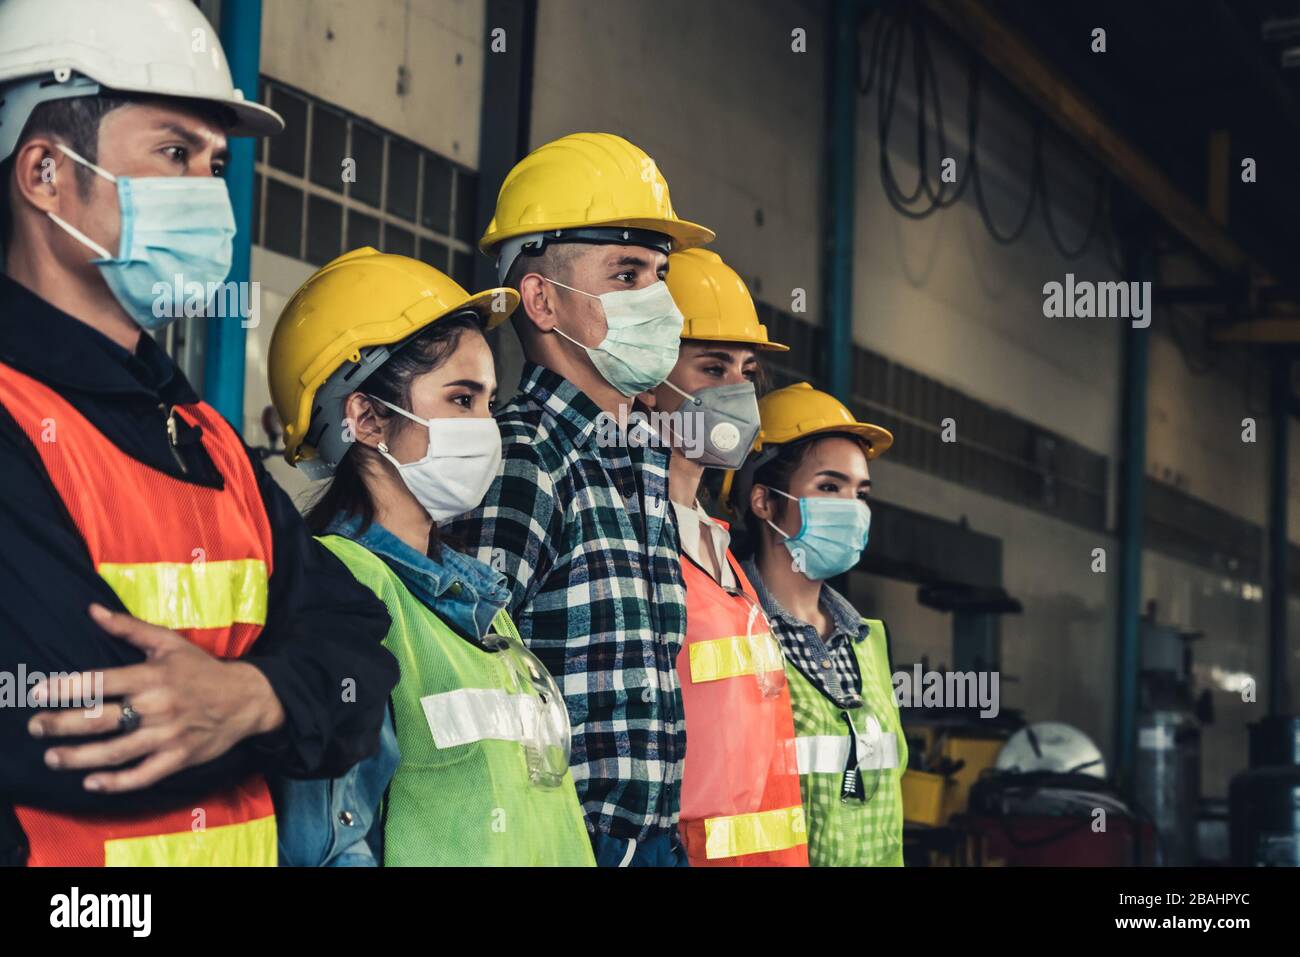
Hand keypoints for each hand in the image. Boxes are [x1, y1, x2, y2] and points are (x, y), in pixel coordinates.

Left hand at [26, 603, 285, 792]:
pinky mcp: (179, 758)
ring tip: (52, 757)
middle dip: (61, 725)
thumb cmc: (202, 669)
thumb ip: (129, 627)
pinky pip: (142, 775)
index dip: (66, 688)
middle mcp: (157, 706)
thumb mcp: (169, 643)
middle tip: (36, 726)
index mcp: (152, 676)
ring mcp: (168, 735)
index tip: (38, 693)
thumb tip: (93, 611)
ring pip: (115, 751)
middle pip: (100, 720)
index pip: (101, 682)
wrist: (247, 698)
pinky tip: (92, 782)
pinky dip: (116, 782)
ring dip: (78, 757)